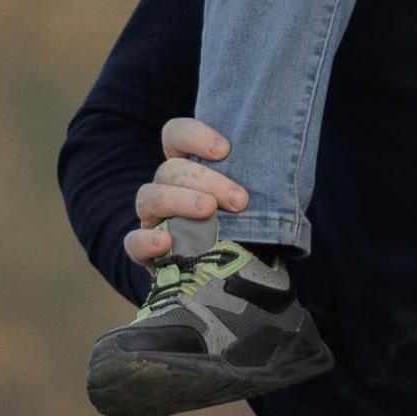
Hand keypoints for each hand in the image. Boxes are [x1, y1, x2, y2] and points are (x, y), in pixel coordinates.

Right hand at [128, 118, 249, 266]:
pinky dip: (146, 240)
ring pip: (149, 197)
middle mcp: (166, 189)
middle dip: (205, 179)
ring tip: (209, 212)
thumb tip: (283, 174)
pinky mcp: (147, 253)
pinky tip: (166, 241)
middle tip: (238, 199)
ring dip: (179, 201)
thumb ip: (257, 187)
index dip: (194, 136)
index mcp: (188, 170)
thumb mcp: (254, 205)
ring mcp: (153, 220)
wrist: (234, 279)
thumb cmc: (248, 233)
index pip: (175, 136)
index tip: (225, 150)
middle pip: (170, 169)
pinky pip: (133, 242)